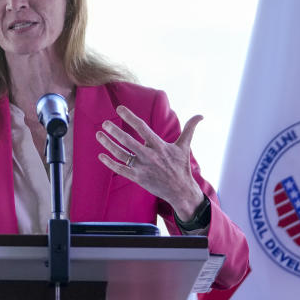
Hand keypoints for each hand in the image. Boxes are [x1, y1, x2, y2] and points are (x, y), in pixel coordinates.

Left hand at [95, 105, 204, 219]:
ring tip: (99, 134)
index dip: (130, 117)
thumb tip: (201, 115)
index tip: (119, 108)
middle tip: (105, 123)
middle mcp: (150, 156)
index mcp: (160, 146)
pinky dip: (110, 163)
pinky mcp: (138, 178)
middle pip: (128, 141)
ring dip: (108, 144)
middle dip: (115, 131)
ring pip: (121, 154)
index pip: (143, 128)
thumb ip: (190, 129)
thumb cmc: (181, 167)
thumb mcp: (185, 147)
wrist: (181, 191)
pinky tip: (101, 156)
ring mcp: (143, 167)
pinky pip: (121, 169)